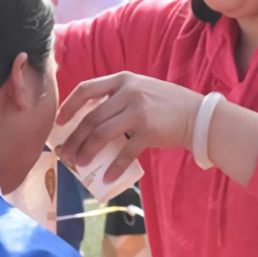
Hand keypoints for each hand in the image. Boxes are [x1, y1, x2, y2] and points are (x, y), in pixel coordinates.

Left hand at [55, 72, 203, 184]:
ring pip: (101, 134)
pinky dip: (113, 167)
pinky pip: (124, 152)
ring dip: (87, 152)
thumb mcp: (140, 88)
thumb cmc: (166, 104)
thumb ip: (117, 97)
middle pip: (90, 117)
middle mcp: (128, 92)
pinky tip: (106, 177)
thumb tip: (87, 120)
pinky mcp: (149, 131)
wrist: (197, 115)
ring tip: (79, 164)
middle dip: (74, 138)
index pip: (86, 89)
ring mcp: (138, 111)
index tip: (59, 122)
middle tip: (66, 153)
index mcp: (122, 79)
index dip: (69, 106)